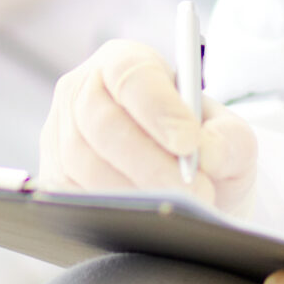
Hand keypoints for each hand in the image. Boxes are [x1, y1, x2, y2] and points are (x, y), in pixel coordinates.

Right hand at [37, 37, 256, 212]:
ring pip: (83, 162)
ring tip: (179, 210)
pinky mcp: (53, 178)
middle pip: (100, 121)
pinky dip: (109, 210)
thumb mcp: (230, 137)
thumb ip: (229, 138)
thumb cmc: (202, 150)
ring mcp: (60, 135)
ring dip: (132, 190)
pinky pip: (70, 196)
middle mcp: (81, 91)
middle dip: (148, 161)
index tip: (189, 143)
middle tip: (192, 191)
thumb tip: (206, 154)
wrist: (183, 186)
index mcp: (124, 62)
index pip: (131, 75)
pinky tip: (145, 221)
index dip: (158, 108)